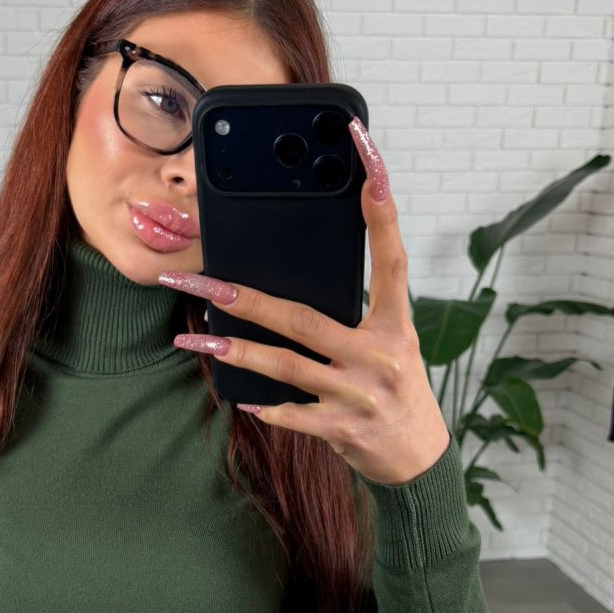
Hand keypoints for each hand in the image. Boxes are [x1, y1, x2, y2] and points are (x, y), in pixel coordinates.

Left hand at [161, 117, 450, 486]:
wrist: (420, 458)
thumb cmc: (393, 388)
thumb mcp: (388, 343)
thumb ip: (351, 314)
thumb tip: (289, 287)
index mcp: (394, 322)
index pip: (390, 255)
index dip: (381, 205)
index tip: (366, 154)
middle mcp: (379, 353)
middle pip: (302, 317)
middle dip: (244, 298)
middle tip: (199, 280)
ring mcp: (359, 393)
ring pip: (286, 366)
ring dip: (234, 352)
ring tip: (193, 340)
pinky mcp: (343, 428)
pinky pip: (294, 414)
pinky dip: (267, 408)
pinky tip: (240, 399)